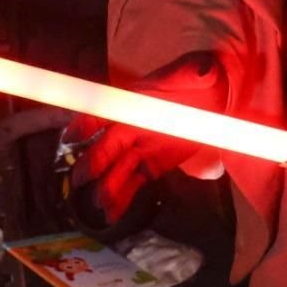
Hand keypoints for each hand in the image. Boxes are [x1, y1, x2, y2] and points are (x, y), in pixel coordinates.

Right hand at [60, 53, 226, 225]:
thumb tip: (203, 71)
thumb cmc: (200, 79)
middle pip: (106, 147)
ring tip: (101, 205)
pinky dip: (121, 199)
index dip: (86, 122)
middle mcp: (129, 126)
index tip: (71, 137)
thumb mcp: (199, 72)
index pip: (105, 110)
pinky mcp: (151, 166)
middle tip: (80, 180)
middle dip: (92, 163)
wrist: (215, 97)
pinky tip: (111, 215)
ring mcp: (139, 148)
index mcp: (134, 101)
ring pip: (116, 170)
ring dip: (106, 186)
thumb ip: (197, 74)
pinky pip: (132, 183)